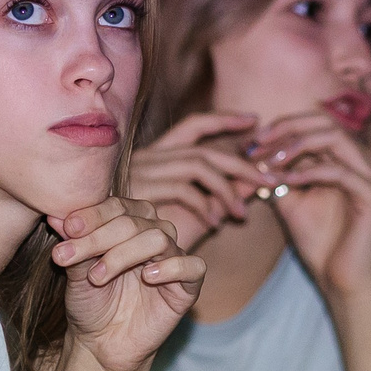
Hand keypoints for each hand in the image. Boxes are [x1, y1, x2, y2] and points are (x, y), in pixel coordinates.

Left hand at [49, 197, 203, 370]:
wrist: (100, 343)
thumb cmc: (89, 303)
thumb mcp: (76, 273)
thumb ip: (74, 244)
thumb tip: (54, 214)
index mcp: (129, 222)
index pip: (117, 206)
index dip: (93, 214)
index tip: (67, 228)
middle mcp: (154, 234)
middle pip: (134, 222)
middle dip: (98, 238)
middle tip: (69, 257)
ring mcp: (173, 258)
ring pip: (159, 239)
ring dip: (123, 254)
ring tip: (97, 276)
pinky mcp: (188, 287)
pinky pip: (193, 267)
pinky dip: (170, 268)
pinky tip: (147, 277)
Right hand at [126, 111, 272, 248]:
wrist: (100, 250)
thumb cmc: (141, 235)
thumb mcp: (182, 212)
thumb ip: (212, 196)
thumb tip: (249, 185)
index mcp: (154, 155)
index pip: (193, 125)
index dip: (223, 119)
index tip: (254, 120)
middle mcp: (147, 157)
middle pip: (204, 149)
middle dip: (241, 163)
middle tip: (270, 180)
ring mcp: (141, 171)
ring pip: (198, 165)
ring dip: (226, 189)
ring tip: (241, 214)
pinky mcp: (138, 191)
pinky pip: (182, 190)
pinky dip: (204, 205)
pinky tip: (214, 224)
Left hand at [253, 111, 370, 303]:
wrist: (338, 278)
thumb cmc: (318, 240)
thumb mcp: (289, 199)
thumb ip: (276, 173)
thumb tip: (251, 150)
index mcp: (345, 156)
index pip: (315, 122)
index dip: (281, 126)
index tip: (251, 143)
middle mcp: (362, 159)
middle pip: (326, 121)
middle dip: (287, 128)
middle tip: (257, 145)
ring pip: (335, 138)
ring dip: (296, 145)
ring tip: (269, 162)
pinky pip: (340, 172)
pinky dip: (310, 173)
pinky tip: (287, 182)